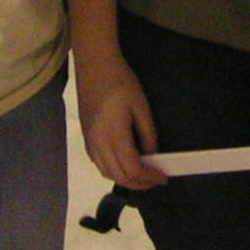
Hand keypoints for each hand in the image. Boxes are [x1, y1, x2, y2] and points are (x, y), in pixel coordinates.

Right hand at [74, 50, 165, 188]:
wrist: (95, 65)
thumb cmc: (121, 81)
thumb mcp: (141, 106)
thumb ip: (147, 134)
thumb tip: (152, 155)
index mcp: (114, 136)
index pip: (133, 169)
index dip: (149, 177)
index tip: (163, 178)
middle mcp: (98, 144)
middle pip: (118, 176)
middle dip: (139, 183)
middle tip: (155, 181)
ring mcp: (90, 142)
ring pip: (106, 173)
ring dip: (125, 179)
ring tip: (142, 175)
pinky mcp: (86, 137)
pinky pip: (98, 163)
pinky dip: (112, 170)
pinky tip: (124, 164)